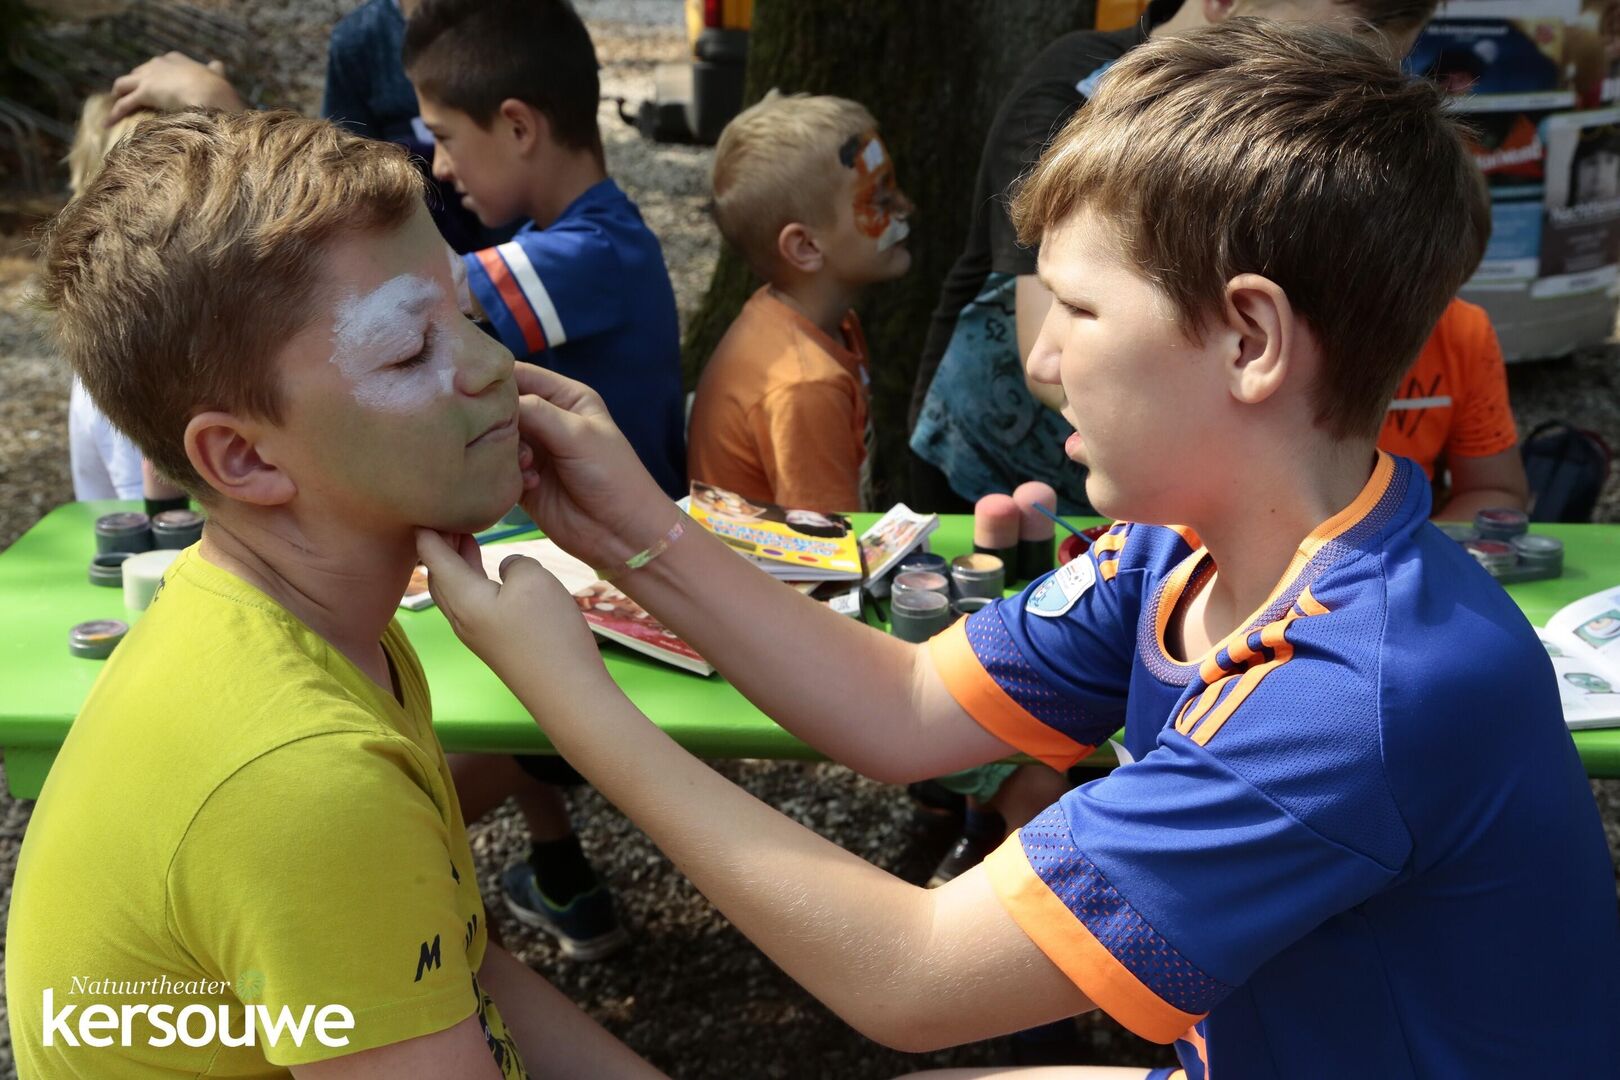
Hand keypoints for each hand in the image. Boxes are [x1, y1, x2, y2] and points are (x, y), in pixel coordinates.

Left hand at [107, 53, 243, 123]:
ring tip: (115, 103)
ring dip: (119, 93)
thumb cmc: (216, 87)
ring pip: (124, 84)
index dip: (155, 74)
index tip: (154, 83)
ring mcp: (148, 78)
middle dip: (134, 83)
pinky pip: (124, 104)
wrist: (210, 92)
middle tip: (131, 95)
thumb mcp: (217, 75)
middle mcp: (158, 64)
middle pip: (139, 73)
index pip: (159, 64)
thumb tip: (218, 65)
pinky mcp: (143, 93)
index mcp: (175, 59)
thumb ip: (215, 70)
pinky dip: (115, 114)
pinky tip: (107, 123)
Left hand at [415, 529, 608, 688]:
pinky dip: (473, 578)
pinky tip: (491, 571)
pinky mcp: (497, 643)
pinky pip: (473, 603)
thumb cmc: (548, 633)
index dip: (427, 530)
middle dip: (438, 545)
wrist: (568, 692)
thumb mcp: (533, 580)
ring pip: (455, 591)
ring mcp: (479, 634)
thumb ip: (513, 563)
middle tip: (446, 515)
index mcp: (462, 599)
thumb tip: (505, 568)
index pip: (432, 556)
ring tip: (464, 534)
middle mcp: (461, 618)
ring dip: (457, 562)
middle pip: (438, 575)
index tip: (421, 504)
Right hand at [510, 365, 677, 568]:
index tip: (470, 386)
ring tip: (526, 464)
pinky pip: (498, 468)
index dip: (496, 378)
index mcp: (566, 397)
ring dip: (503, 450)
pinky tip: (530, 484)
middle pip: (502, 406)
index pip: (521, 374)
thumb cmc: (612, 476)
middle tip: (499, 434)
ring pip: (496, 438)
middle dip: (495, 418)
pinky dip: (506, 473)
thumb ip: (537, 412)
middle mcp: (547, 419)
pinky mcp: (523, 480)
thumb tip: (493, 400)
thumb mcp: (577, 434)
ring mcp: (534, 450)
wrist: (622, 533)